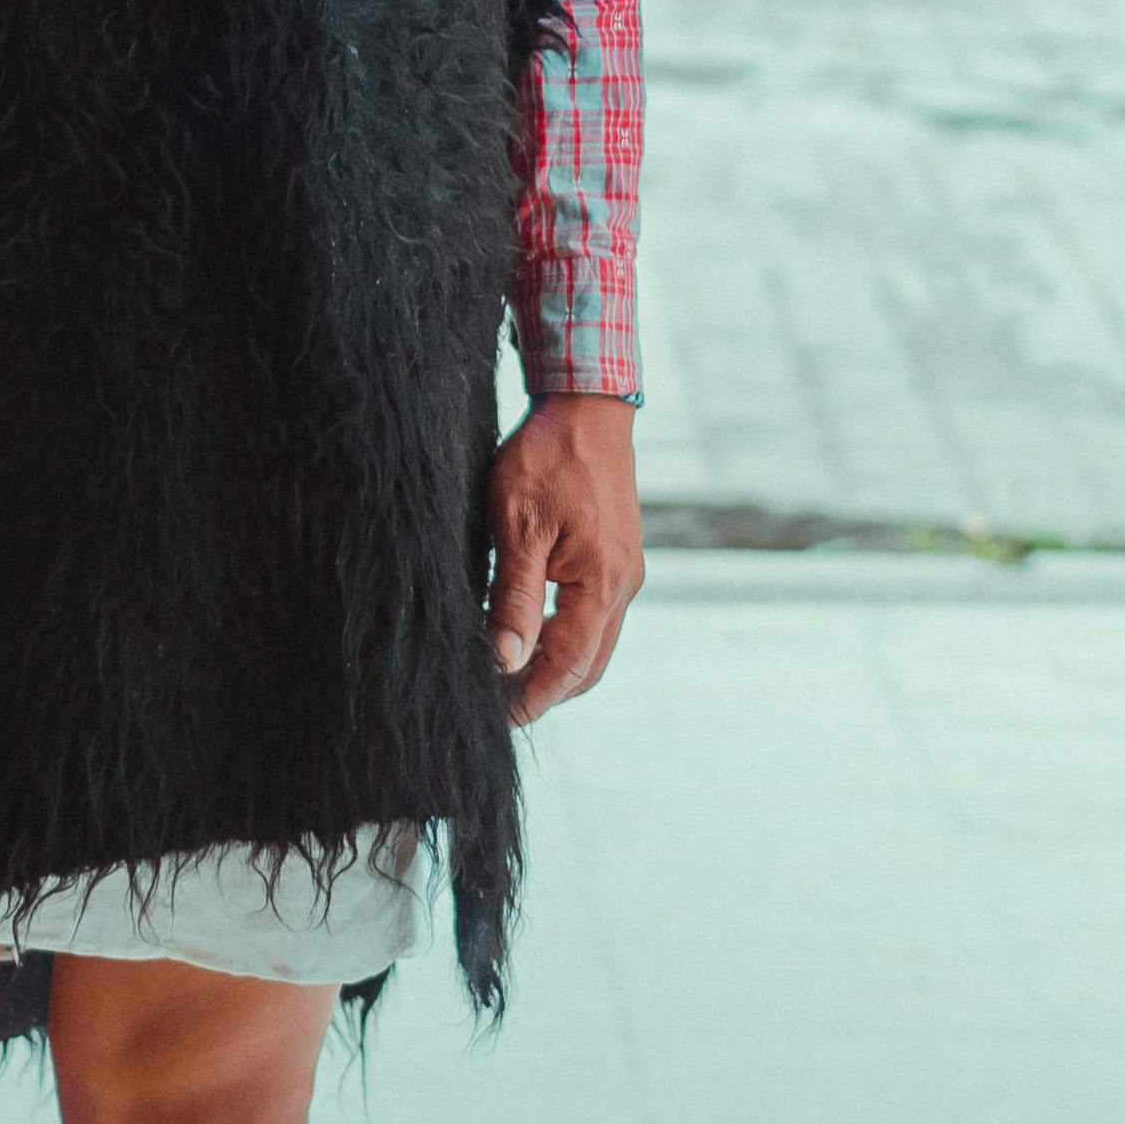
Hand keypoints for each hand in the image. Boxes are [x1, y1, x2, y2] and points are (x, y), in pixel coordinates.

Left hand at [488, 391, 641, 720]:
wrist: (588, 405)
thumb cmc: (549, 457)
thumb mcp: (518, 525)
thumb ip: (513, 596)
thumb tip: (506, 659)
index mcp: (602, 584)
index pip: (569, 665)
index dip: (534, 698)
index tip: (499, 718)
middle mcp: (623, 584)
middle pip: (589, 665)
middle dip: (548, 691)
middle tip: (501, 706)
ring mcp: (625, 571)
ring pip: (595, 642)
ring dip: (558, 666)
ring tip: (510, 676)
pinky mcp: (617, 555)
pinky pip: (595, 615)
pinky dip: (566, 637)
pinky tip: (532, 633)